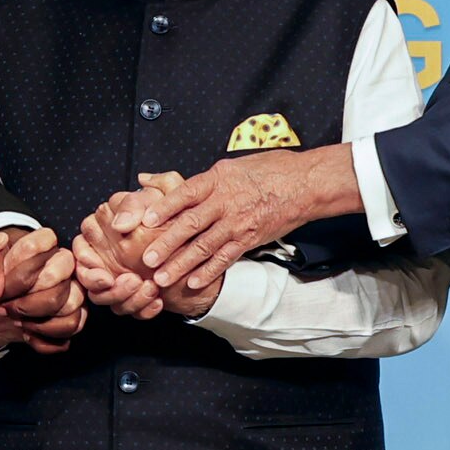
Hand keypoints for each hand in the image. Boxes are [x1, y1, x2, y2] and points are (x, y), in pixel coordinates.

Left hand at [0, 227, 87, 353]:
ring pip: (69, 305)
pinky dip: (45, 337)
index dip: (18, 272)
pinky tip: (26, 333)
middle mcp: (61, 264)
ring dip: (36, 320)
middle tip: (2, 306)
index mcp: (40, 243)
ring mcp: (70, 289)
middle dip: (24, 301)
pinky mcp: (71, 314)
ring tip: (15, 319)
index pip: (43, 245)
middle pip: (57, 280)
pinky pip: (71, 327)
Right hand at [77, 174, 220, 320]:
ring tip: (150, 289)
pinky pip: (126, 308)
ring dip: (123, 297)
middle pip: (86, 275)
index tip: (105, 272)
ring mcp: (117, 276)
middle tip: (125, 282)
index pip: (81, 245)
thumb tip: (119, 223)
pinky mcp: (131, 295)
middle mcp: (106, 254)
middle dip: (101, 285)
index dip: (87, 260)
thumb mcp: (163, 200)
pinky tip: (158, 302)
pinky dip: (141, 308)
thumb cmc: (180, 218)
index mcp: (106, 229)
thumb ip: (137, 204)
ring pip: (103, 296)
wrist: (205, 248)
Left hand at [110, 145, 360, 293]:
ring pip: (204, 246)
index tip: (145, 220)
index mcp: (217, 180)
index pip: (185, 194)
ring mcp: (238, 223)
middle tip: (145, 260)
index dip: (165, 208)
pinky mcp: (249, 239)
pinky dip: (209, 272)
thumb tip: (154, 180)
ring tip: (161, 279)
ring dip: (181, 264)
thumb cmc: (266, 171)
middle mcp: (226, 202)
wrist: (304, 184)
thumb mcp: (230, 166)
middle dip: (166, 244)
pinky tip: (193, 283)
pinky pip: (226, 258)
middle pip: (190, 225)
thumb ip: (197, 180)